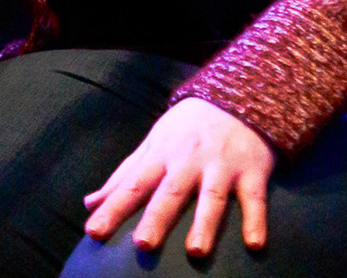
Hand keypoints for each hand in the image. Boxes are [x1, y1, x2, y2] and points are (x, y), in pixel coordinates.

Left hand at [82, 97, 275, 257]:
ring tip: (195, 252)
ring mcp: (222, 165)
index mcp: (161, 156)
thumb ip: (123, 176)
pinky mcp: (252, 171)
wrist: (236, 95)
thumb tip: (89, 203)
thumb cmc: (185, 129)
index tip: (93, 232)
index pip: (132, 185)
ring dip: (205, 223)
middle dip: (156, 218)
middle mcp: (189, 161)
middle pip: (171, 192)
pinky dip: (256, 219)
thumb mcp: (152, 145)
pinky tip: (254, 244)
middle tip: (142, 245)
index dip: (113, 208)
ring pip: (212, 196)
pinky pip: (254, 198)